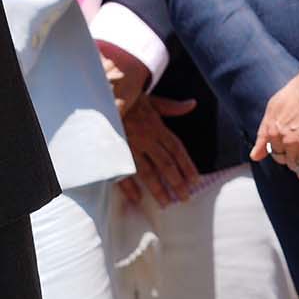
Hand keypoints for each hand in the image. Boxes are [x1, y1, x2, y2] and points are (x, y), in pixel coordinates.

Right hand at [114, 89, 202, 209]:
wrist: (103, 94)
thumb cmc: (128, 99)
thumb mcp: (152, 100)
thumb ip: (172, 106)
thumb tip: (192, 104)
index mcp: (156, 126)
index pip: (176, 149)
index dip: (187, 165)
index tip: (195, 180)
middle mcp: (146, 137)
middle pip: (165, 163)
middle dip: (176, 182)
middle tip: (185, 198)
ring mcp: (130, 145)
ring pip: (147, 171)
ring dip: (157, 189)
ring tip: (166, 204)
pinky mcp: (116, 149)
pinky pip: (122, 171)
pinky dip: (129, 186)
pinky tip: (137, 199)